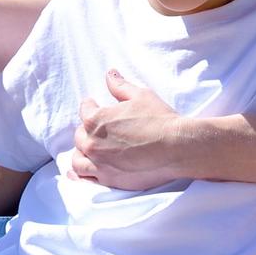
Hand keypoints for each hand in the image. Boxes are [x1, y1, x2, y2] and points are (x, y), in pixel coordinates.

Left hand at [64, 73, 206, 190]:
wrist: (177, 148)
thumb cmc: (159, 120)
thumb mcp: (140, 96)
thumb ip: (120, 86)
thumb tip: (109, 74)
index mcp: (96, 120)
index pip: (85, 110)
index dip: (91, 105)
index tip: (95, 105)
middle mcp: (92, 143)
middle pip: (80, 135)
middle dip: (87, 130)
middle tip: (98, 129)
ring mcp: (99, 164)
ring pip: (78, 159)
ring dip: (83, 153)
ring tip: (90, 150)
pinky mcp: (108, 180)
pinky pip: (86, 179)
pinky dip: (83, 174)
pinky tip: (86, 170)